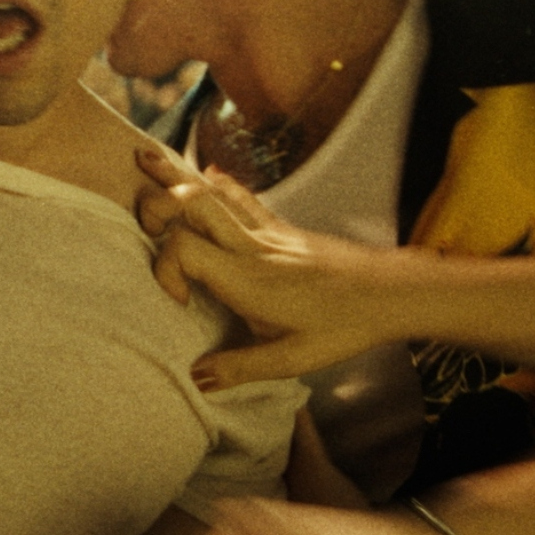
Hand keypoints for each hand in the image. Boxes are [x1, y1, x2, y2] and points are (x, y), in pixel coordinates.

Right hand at [135, 149, 401, 387]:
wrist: (392, 292)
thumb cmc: (344, 325)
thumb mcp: (293, 359)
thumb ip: (240, 367)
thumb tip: (195, 377)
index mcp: (246, 279)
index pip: (183, 248)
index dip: (165, 268)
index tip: (180, 300)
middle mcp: (251, 246)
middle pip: (192, 201)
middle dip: (156, 203)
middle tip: (145, 223)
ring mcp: (265, 230)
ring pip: (214, 189)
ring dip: (176, 174)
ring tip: (142, 158)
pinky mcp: (279, 226)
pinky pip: (240, 194)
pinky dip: (214, 181)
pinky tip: (202, 172)